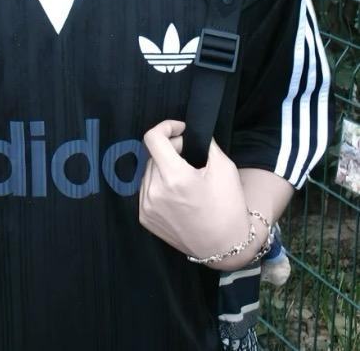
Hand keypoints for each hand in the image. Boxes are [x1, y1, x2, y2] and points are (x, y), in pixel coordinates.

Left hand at [138, 120, 250, 261]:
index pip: (153, 138)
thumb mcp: (224, 167)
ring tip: (184, 179)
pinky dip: (158, 185)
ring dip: (164, 167)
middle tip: (190, 158)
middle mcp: (155, 191)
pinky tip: (176, 194)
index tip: (180, 130)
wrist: (225, 247)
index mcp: (175, 177)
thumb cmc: (228, 206)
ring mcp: (147, 206)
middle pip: (154, 154)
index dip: (166, 127)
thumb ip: (204, 143)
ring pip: (149, 171)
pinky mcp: (145, 218)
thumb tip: (188, 134)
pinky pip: (146, 189)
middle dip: (171, 150)